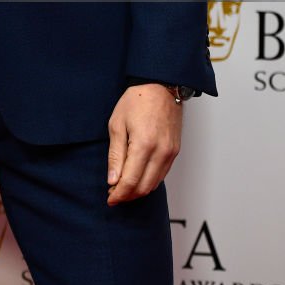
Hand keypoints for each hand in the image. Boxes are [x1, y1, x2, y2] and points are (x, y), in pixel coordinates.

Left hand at [106, 83, 181, 205]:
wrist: (161, 86)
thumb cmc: (136, 100)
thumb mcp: (117, 124)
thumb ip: (116, 155)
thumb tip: (112, 180)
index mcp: (144, 145)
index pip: (131, 181)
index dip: (119, 194)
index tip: (109, 199)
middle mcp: (161, 152)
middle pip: (144, 187)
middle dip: (128, 195)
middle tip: (114, 194)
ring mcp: (170, 153)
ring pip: (154, 184)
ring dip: (138, 190)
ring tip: (123, 187)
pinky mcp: (175, 151)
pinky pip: (162, 174)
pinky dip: (149, 181)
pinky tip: (138, 177)